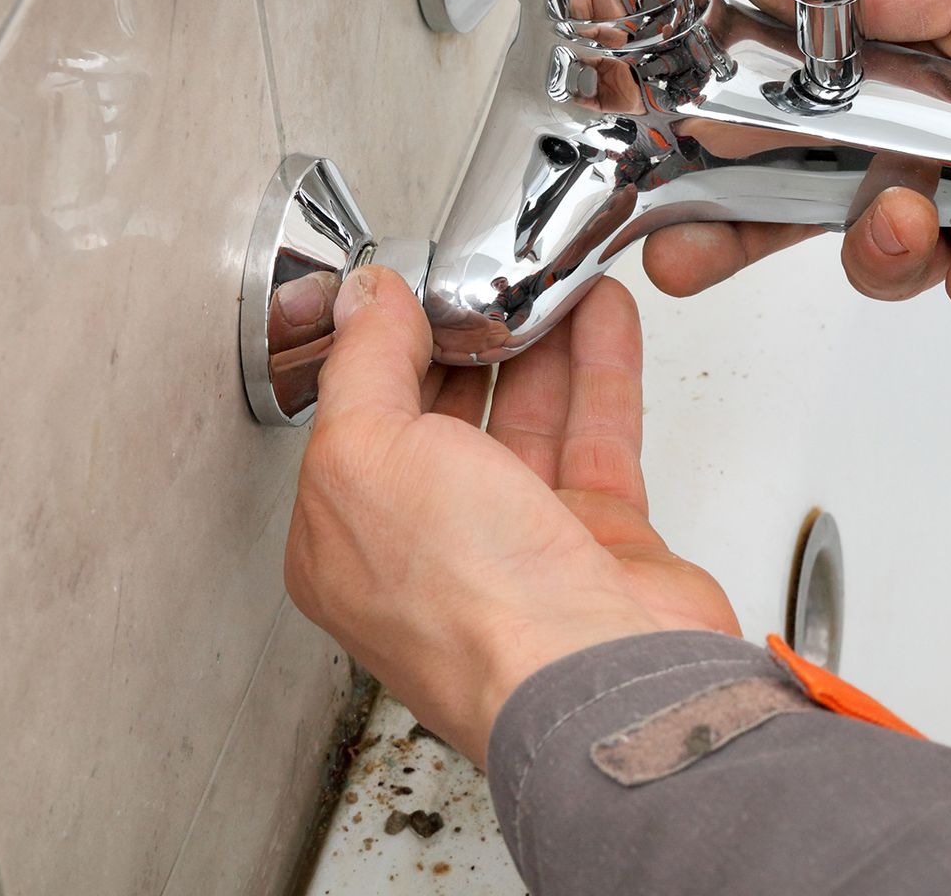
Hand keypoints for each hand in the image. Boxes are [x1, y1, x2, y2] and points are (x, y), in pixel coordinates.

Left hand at [284, 266, 737, 766]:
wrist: (597, 678)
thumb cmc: (473, 606)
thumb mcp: (367, 454)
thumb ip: (362, 364)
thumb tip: (364, 301)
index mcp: (348, 542)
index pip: (358, 421)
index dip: (382, 347)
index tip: (411, 285)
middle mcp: (433, 551)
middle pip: (447, 418)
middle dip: (466, 340)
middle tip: (485, 273)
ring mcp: (521, 549)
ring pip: (529, 421)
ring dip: (540, 341)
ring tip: (548, 275)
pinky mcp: (601, 545)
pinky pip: (598, 436)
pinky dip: (602, 368)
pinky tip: (602, 317)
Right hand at [643, 0, 950, 323]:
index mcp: (907, 65)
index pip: (786, 104)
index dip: (723, 130)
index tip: (674, 142)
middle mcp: (927, 146)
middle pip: (799, 203)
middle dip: (730, 229)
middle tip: (682, 248)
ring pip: (875, 261)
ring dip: (889, 235)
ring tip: (924, 201)